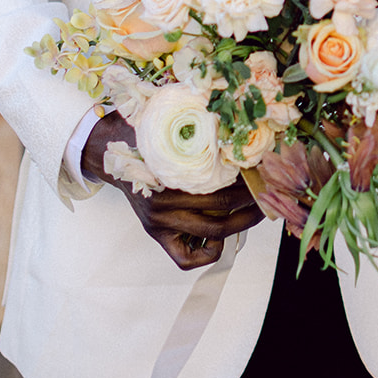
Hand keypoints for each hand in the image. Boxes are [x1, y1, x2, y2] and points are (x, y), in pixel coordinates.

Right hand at [82, 111, 264, 269]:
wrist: (108, 151)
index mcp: (169, 174)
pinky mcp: (156, 234)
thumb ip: (197, 127)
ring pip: (212, 233)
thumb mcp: (168, 126)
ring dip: (241, 224)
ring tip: (256, 211)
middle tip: (269, 191)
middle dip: (252, 201)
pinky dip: (207, 252)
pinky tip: (218, 239)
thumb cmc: (143, 136)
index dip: (248, 182)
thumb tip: (235, 120)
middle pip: (222, 208)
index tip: (265, 173)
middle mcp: (164, 203)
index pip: (220, 184)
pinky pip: (185, 258)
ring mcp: (160, 222)